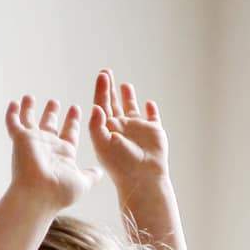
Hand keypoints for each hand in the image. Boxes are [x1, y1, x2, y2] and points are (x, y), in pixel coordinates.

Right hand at [5, 94, 104, 212]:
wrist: (38, 195)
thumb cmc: (60, 192)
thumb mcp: (83, 182)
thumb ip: (91, 174)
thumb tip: (101, 172)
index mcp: (64, 153)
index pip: (69, 133)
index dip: (72, 121)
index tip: (75, 108)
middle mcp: (48, 146)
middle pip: (49, 125)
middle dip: (51, 113)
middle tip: (54, 101)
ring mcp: (33, 142)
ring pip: (29, 121)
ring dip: (29, 109)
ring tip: (29, 97)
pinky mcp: (20, 140)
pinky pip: (13, 123)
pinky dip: (12, 113)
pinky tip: (13, 102)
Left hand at [88, 68, 171, 195]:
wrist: (143, 178)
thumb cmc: (121, 165)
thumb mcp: (102, 145)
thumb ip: (96, 126)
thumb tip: (95, 107)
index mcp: (107, 130)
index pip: (102, 106)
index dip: (101, 90)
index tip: (102, 75)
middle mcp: (121, 128)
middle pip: (113, 104)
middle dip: (109, 88)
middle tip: (106, 71)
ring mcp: (137, 129)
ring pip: (132, 109)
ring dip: (128, 97)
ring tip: (125, 85)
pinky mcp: (154, 131)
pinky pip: (153, 117)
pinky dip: (151, 110)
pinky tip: (149, 103)